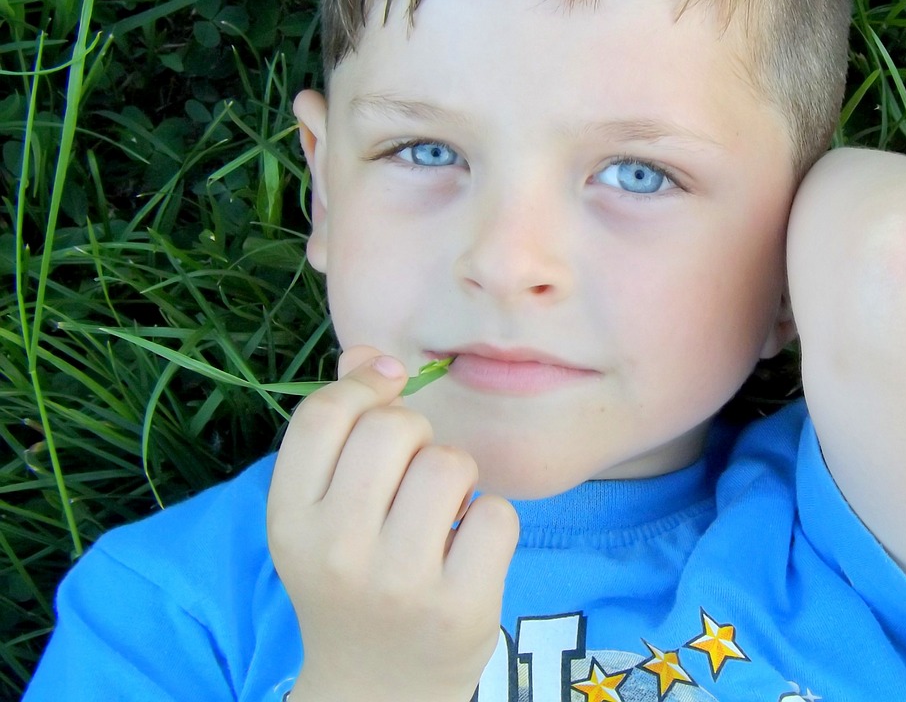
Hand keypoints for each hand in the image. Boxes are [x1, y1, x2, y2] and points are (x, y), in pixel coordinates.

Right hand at [266, 346, 519, 701]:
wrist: (377, 689)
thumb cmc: (352, 579)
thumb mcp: (323, 513)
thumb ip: (340, 429)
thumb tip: (369, 354)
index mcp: (289, 519)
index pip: (323, 414)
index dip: (365, 386)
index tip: (388, 391)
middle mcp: (335, 550)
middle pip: (394, 428)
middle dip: (416, 436)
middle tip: (412, 477)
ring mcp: (398, 582)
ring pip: (451, 464)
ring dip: (457, 478)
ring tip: (440, 516)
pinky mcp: (460, 606)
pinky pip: (498, 513)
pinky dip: (491, 523)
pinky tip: (466, 552)